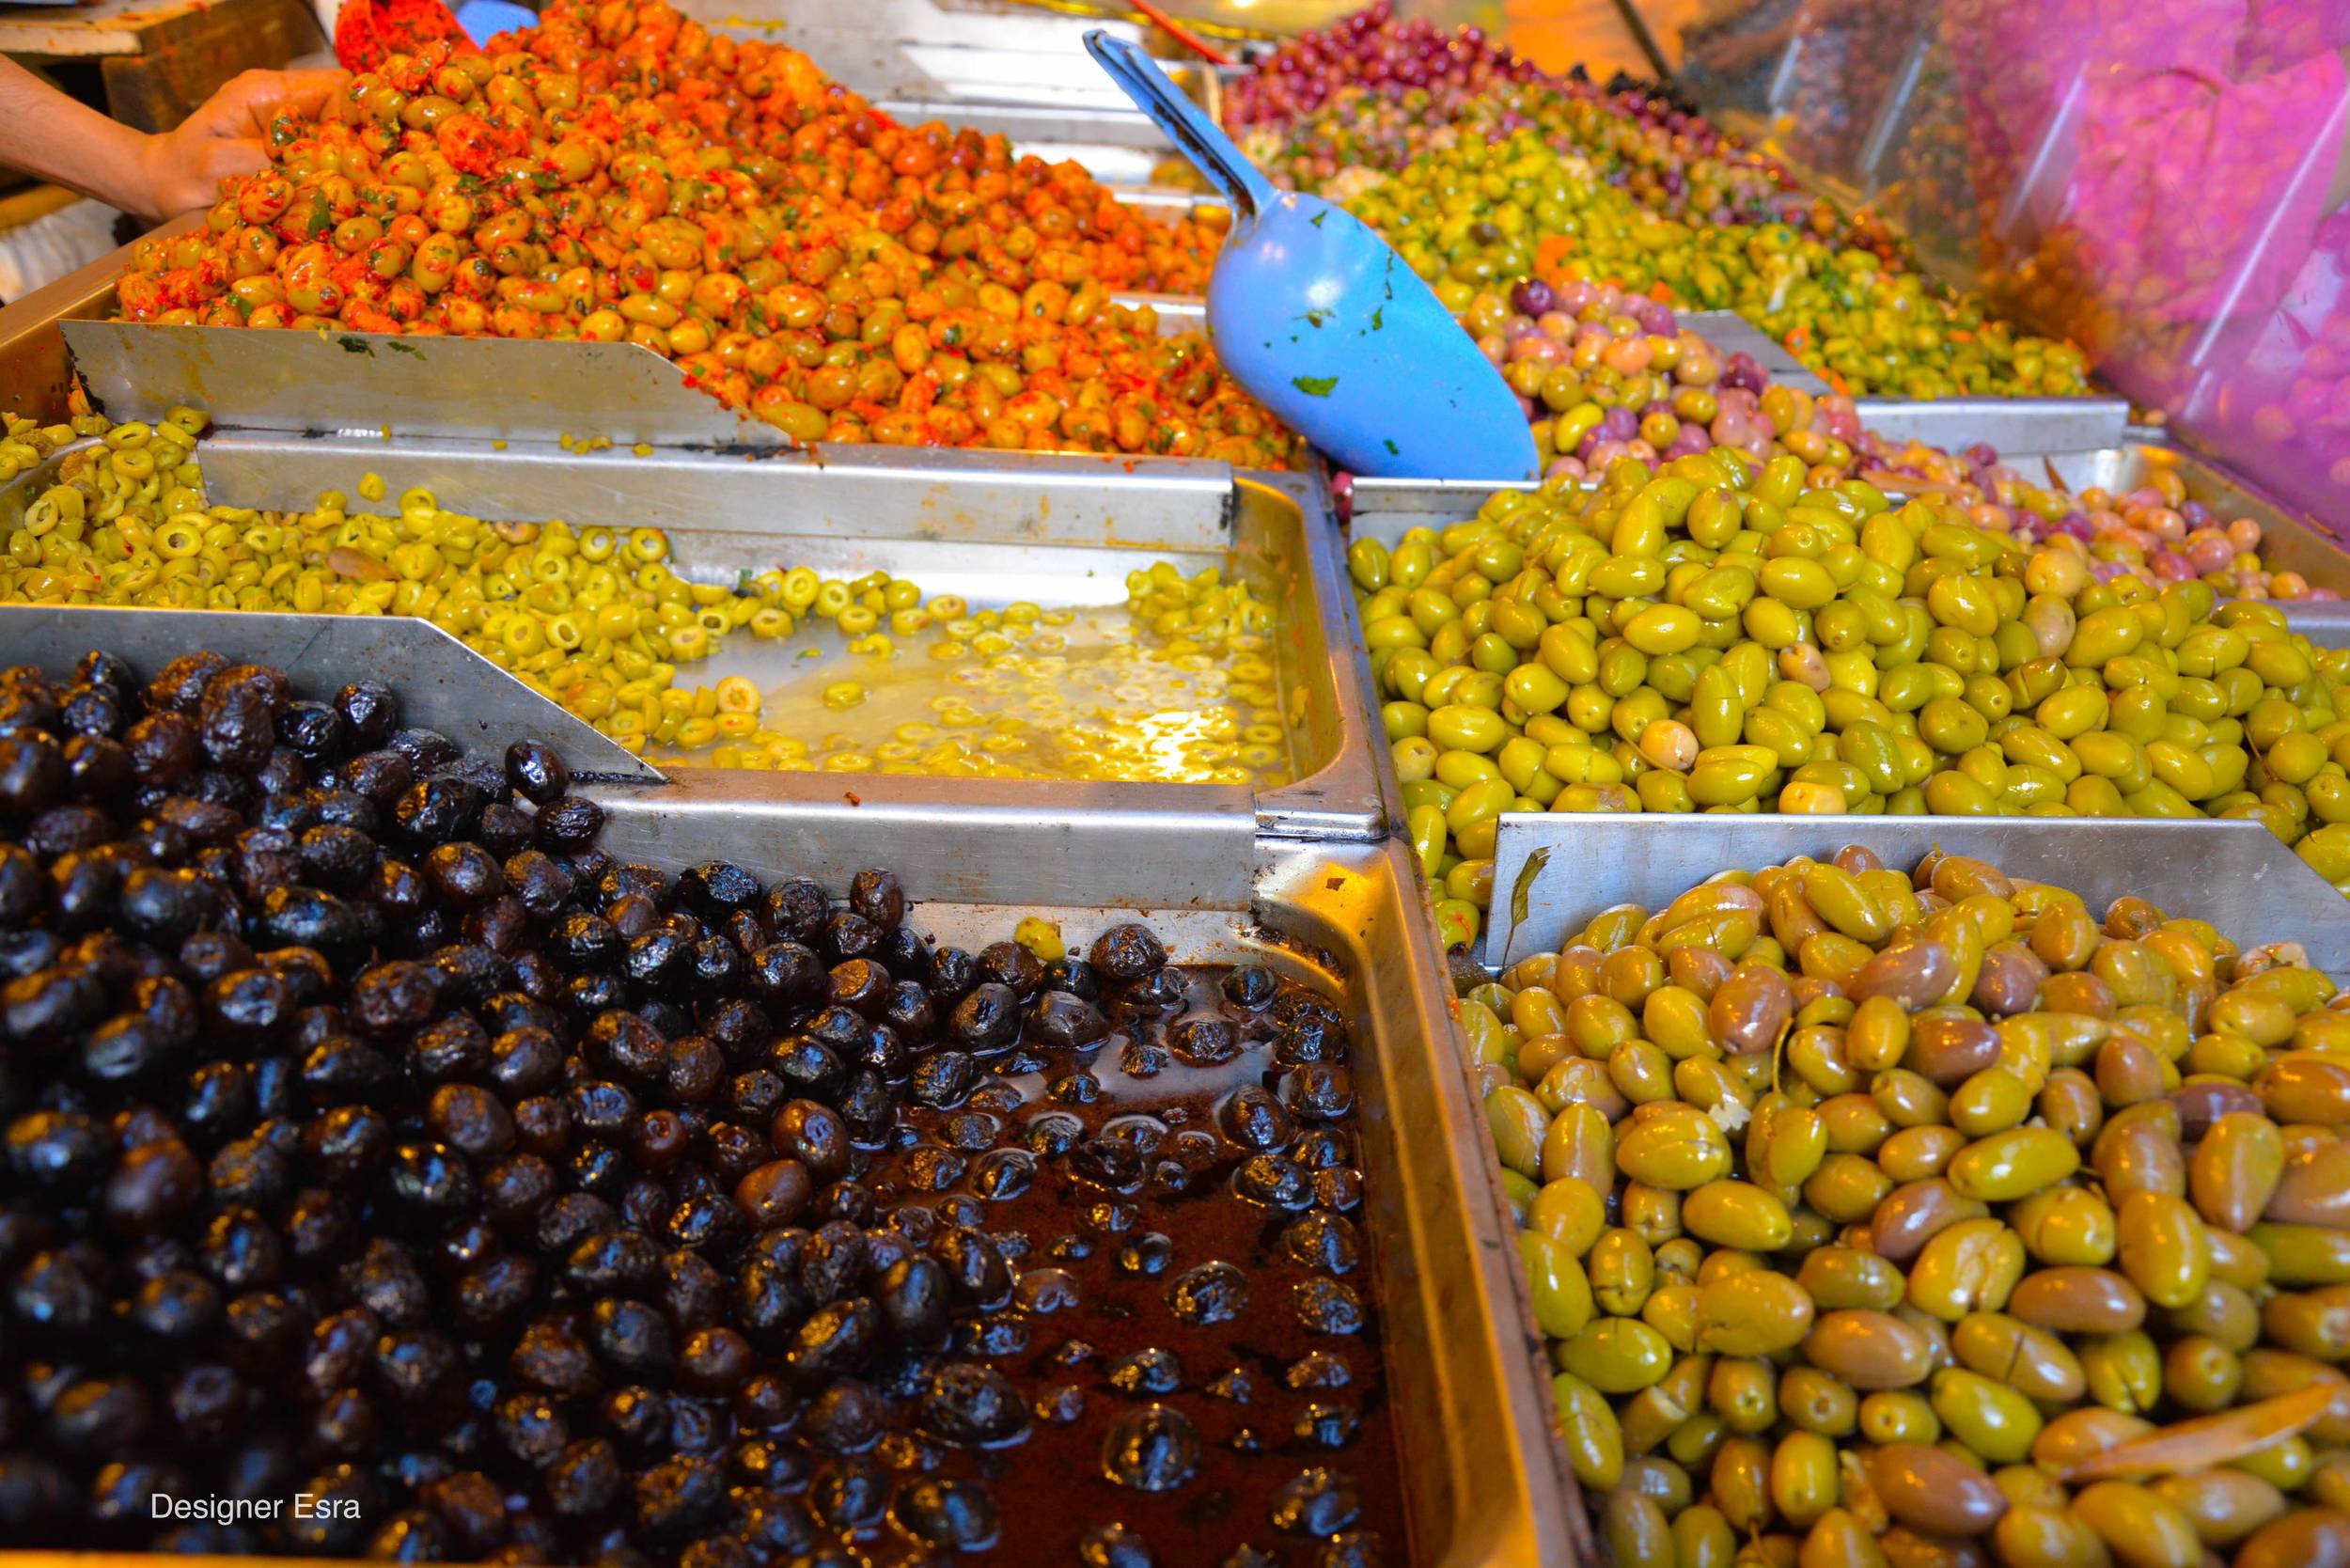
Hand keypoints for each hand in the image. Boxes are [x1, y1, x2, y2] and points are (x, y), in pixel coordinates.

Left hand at [130, 67, 346, 219]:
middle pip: (345, 101)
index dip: (358, 118)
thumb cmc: (185, 175)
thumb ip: (274, 159)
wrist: (161, 182)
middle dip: (360, 136)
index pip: (335, 87)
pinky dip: (335, 162)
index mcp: (264, 91)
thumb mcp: (225, 167)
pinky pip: (325, 141)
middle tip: (363, 174)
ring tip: (348, 182)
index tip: (362, 156)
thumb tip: (325, 165)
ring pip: (340, 121)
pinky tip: (332, 184)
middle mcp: (278, 95)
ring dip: (349, 151)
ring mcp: (283, 115)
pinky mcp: (285, 137)